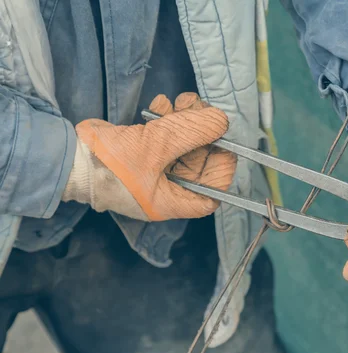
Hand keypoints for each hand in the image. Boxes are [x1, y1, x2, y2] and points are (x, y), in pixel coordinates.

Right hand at [62, 93, 236, 220]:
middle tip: (202, 109)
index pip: (211, 194)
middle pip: (198, 163)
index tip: (227, 146)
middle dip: (203, 134)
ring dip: (185, 120)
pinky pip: (163, 137)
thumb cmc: (110, 165)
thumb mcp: (156, 146)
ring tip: (181, 101)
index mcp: (172, 201)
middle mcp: (165, 189)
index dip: (223, 172)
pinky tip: (162, 105)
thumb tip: (222, 121)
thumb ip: (191, 131)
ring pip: (181, 145)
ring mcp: (152, 170)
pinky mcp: (141, 153)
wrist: (67, 157)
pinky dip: (166, 119)